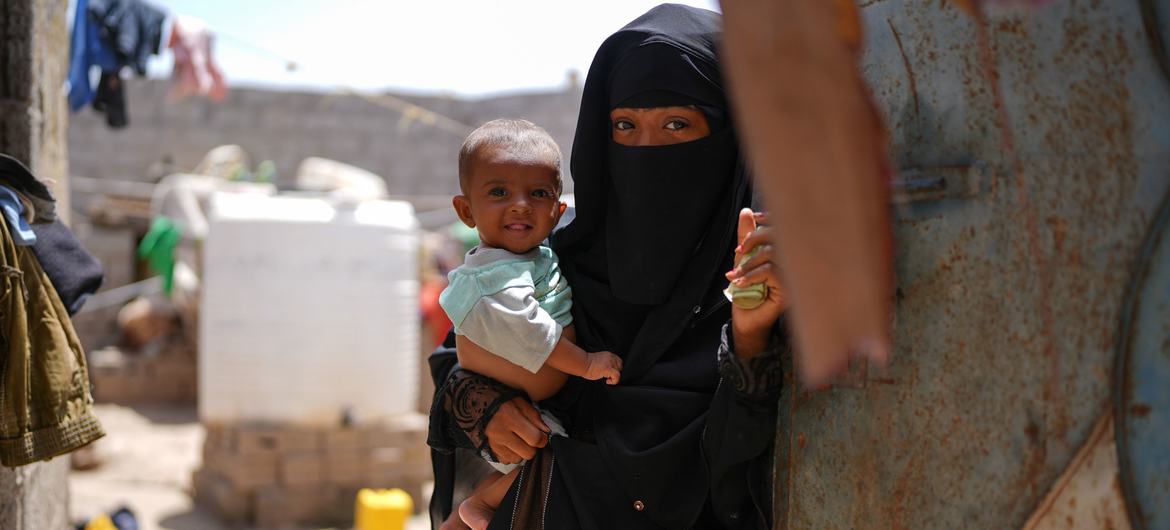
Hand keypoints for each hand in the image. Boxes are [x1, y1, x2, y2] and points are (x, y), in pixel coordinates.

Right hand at [482, 397, 549, 463]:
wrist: (482, 408)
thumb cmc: (504, 404)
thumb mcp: (521, 403)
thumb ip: (535, 417)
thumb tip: (546, 432)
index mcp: (510, 417)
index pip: (534, 438)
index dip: (543, 439)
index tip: (542, 436)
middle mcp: (500, 432)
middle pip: (528, 453)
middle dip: (533, 447)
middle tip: (530, 438)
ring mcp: (494, 443)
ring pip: (518, 459)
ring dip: (522, 452)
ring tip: (518, 439)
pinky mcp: (491, 451)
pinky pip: (507, 461)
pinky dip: (512, 454)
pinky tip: (510, 444)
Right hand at [583, 351, 622, 384]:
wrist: (582, 363)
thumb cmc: (588, 364)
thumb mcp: (600, 361)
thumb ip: (608, 363)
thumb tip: (612, 372)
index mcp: (609, 355)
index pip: (619, 362)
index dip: (616, 369)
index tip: (610, 373)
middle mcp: (611, 357)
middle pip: (620, 367)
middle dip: (616, 373)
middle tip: (608, 376)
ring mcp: (610, 362)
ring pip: (619, 372)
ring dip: (614, 377)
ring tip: (607, 378)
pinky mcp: (608, 368)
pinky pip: (617, 376)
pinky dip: (614, 381)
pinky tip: (607, 381)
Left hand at [726, 208, 786, 357]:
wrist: (746, 320)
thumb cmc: (748, 291)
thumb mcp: (745, 260)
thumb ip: (747, 238)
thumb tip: (746, 211)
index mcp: (789, 254)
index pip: (786, 228)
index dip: (772, 218)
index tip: (755, 217)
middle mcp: (796, 264)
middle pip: (780, 236)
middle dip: (755, 238)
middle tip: (739, 252)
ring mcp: (795, 277)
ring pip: (772, 254)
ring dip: (749, 262)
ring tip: (736, 275)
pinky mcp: (789, 290)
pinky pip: (770, 272)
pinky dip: (751, 275)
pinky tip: (740, 283)